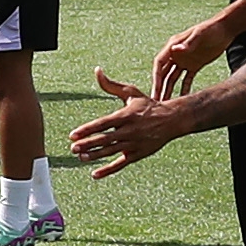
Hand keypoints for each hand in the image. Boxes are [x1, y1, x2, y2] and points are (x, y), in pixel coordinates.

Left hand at [66, 70, 200, 176]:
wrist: (173, 120)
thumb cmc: (148, 105)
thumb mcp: (131, 93)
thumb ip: (111, 85)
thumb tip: (97, 70)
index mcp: (126, 115)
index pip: (103, 124)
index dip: (87, 130)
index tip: (73, 135)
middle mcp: (130, 130)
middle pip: (105, 139)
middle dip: (88, 144)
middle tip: (73, 148)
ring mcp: (134, 143)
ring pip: (111, 152)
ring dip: (94, 156)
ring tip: (80, 157)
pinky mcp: (138, 154)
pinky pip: (121, 164)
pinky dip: (108, 170)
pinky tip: (95, 174)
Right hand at [148, 25, 224, 97]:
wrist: (225, 29)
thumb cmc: (211, 29)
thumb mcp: (199, 34)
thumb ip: (188, 43)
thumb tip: (175, 49)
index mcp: (173, 46)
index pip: (159, 63)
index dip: (156, 77)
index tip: (155, 90)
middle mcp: (176, 54)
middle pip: (164, 73)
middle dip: (159, 87)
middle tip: (156, 101)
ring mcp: (185, 61)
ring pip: (173, 78)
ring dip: (169, 90)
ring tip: (166, 104)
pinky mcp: (194, 65)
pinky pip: (187, 80)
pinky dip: (184, 89)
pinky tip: (183, 100)